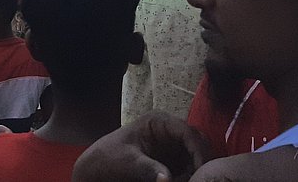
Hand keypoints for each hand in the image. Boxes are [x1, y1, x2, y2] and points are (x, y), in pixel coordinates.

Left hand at [72, 113, 207, 181]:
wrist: (96, 170)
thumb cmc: (108, 160)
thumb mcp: (127, 163)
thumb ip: (148, 168)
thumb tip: (168, 179)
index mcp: (159, 122)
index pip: (188, 133)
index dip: (198, 152)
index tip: (201, 172)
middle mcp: (169, 132)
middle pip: (198, 144)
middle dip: (199, 163)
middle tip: (196, 181)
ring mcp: (171, 146)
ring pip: (195, 158)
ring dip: (194, 172)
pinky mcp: (171, 161)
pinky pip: (187, 169)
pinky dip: (187, 177)